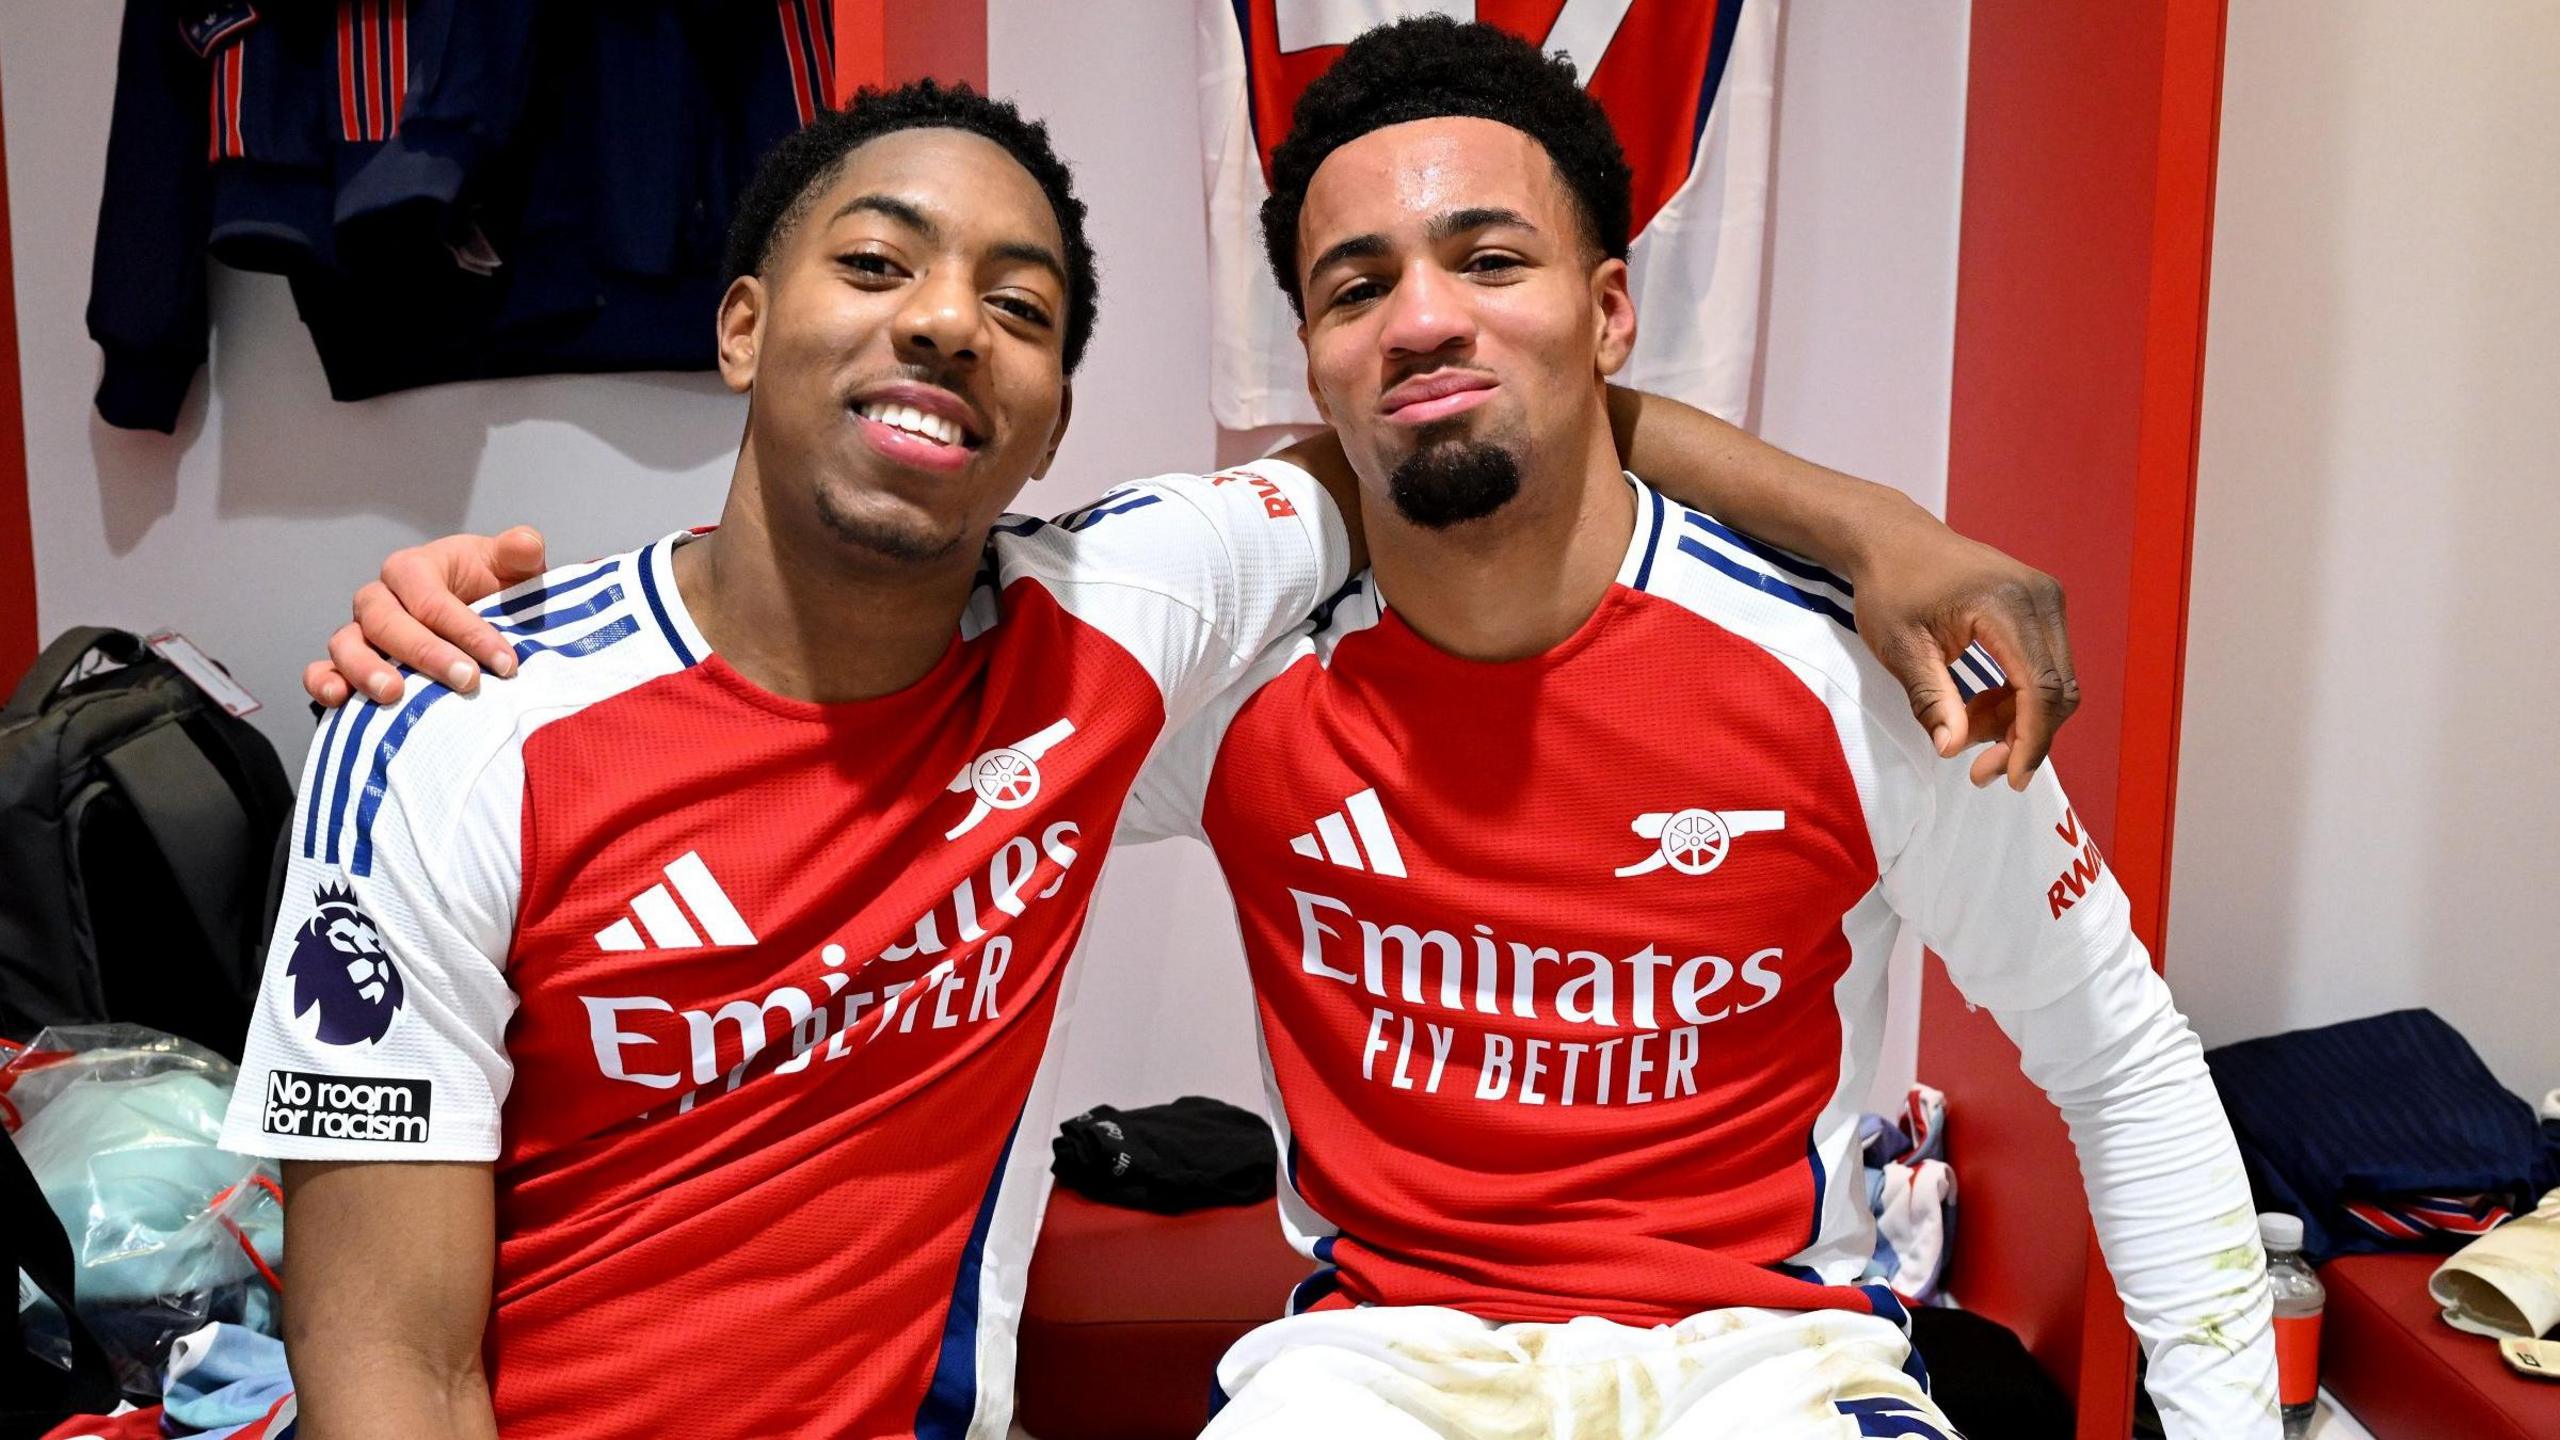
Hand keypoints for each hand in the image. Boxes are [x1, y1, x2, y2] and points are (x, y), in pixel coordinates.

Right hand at [305, 528, 549, 707]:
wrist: (480, 615)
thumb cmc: (492, 590)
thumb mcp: (512, 568)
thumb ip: (519, 552)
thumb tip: (526, 542)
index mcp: (414, 568)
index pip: (432, 598)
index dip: (468, 630)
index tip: (505, 662)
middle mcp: (380, 597)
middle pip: (386, 621)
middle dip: (426, 653)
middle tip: (466, 681)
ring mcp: (360, 631)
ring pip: (346, 644)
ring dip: (365, 669)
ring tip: (394, 694)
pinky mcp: (349, 662)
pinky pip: (322, 669)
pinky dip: (323, 682)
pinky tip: (338, 699)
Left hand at [1853, 522, 2078, 789]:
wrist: (1893, 540)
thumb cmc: (1891, 587)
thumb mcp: (1900, 647)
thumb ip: (1930, 699)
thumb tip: (1953, 749)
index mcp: (2007, 603)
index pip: (2041, 687)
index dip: (2030, 740)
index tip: (2010, 778)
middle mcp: (2040, 597)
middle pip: (2058, 691)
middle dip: (2023, 738)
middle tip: (1979, 770)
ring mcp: (2046, 600)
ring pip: (2055, 684)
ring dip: (2018, 721)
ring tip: (1964, 728)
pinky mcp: (2041, 608)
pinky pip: (2045, 668)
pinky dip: (2017, 699)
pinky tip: (1978, 707)